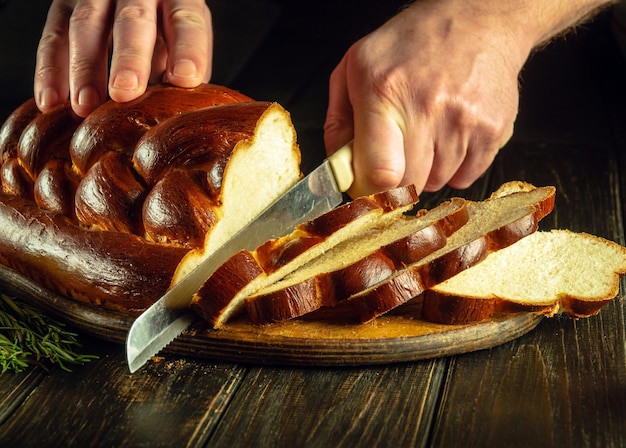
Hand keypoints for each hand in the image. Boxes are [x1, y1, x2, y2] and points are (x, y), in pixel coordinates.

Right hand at [34, 0, 212, 116]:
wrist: (136, 3)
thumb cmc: (166, 33)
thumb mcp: (182, 43)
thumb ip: (181, 71)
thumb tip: (181, 114)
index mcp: (178, 0)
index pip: (185, 21)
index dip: (187, 49)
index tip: (184, 79)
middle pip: (133, 19)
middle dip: (129, 57)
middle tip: (125, 93)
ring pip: (87, 24)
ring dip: (85, 68)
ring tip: (85, 106)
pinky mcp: (65, 5)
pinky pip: (54, 36)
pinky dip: (50, 71)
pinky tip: (52, 102)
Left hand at [323, 1, 530, 196]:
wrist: (477, 20)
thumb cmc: (410, 44)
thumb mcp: (356, 67)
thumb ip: (339, 122)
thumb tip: (338, 171)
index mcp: (385, 92)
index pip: (380, 171)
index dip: (369, 188)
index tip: (366, 184)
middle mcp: (428, 107)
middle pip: (407, 184)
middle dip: (396, 178)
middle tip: (397, 151)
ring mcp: (465, 121)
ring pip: (436, 184)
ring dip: (426, 170)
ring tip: (427, 133)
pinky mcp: (494, 131)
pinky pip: (466, 179)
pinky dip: (455, 168)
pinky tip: (450, 135)